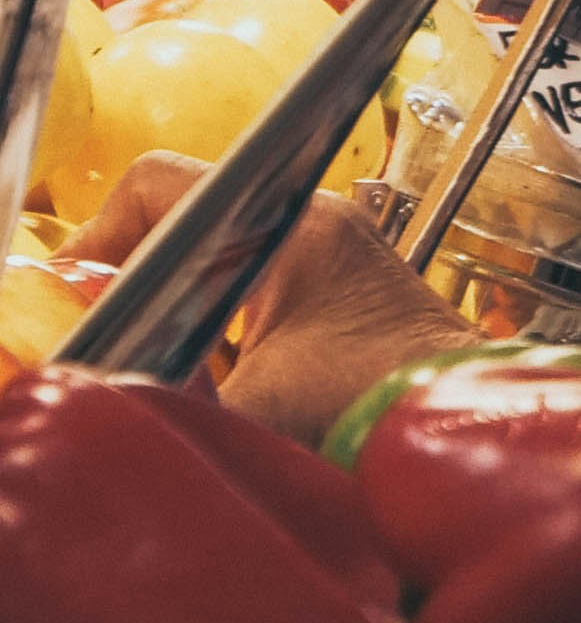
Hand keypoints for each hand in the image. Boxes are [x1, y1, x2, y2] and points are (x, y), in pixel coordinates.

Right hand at [64, 159, 469, 447]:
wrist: (465, 436)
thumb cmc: (384, 409)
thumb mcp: (251, 408)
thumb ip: (165, 394)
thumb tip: (99, 391)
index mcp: (290, 225)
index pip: (159, 186)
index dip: (99, 236)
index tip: (73, 290)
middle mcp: (316, 224)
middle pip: (186, 220)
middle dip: (133, 274)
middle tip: (99, 326)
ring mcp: (335, 258)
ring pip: (217, 255)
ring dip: (176, 301)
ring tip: (145, 351)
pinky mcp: (347, 298)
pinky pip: (254, 287)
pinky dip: (216, 321)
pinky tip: (203, 372)